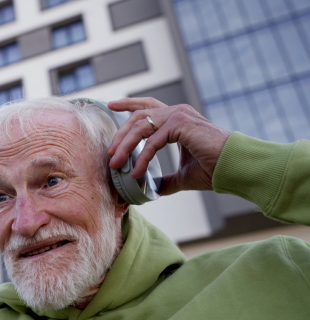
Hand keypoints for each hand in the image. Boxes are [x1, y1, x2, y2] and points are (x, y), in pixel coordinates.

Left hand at [107, 97, 230, 195]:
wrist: (236, 168)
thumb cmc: (215, 168)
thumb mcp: (184, 175)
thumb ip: (166, 179)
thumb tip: (153, 189)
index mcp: (178, 118)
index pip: (148, 107)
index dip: (129, 104)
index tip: (111, 106)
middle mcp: (177, 112)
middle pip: (138, 116)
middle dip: (120, 135)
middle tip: (109, 153)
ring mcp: (179, 115)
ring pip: (141, 126)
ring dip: (124, 146)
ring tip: (115, 164)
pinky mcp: (182, 124)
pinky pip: (152, 141)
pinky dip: (141, 157)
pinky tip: (136, 172)